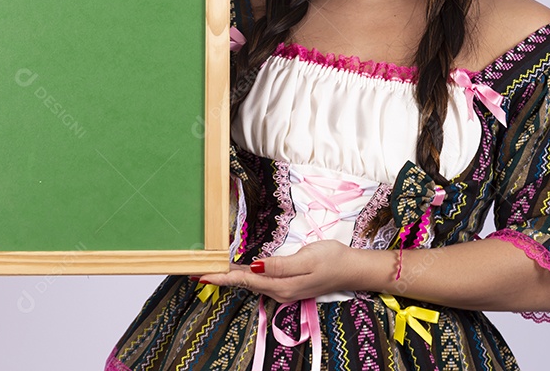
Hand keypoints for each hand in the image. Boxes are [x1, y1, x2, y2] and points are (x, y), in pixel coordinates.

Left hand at [199, 241, 375, 303]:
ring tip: (210, 269)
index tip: (200, 275)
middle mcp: (279, 291)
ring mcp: (283, 290)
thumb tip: (255, 266)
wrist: (353, 269)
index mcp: (281, 284)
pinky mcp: (288, 285)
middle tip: (196, 270)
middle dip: (220, 277)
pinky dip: (245, 276)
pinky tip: (237, 271)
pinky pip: (261, 281)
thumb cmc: (332, 259)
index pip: (244, 280)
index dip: (221, 277)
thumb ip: (280, 264)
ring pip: (251, 282)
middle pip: (244, 283)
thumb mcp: (307, 257)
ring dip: (230, 276)